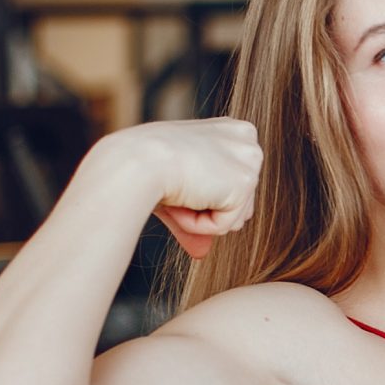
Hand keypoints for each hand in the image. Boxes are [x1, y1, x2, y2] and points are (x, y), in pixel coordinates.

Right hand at [100, 118, 263, 260]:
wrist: (134, 161)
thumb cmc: (145, 166)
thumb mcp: (178, 184)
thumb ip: (196, 213)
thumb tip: (202, 253)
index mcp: (232, 131)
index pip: (232, 182)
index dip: (203, 192)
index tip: (178, 176)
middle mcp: (248, 140)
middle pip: (239, 202)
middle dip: (205, 207)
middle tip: (176, 186)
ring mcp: (250, 160)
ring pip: (233, 216)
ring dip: (201, 216)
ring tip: (179, 192)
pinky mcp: (245, 183)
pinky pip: (224, 225)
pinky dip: (200, 224)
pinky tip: (183, 200)